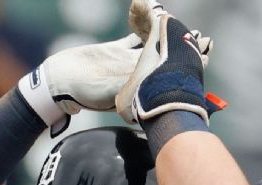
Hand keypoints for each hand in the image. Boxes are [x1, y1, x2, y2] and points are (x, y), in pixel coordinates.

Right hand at [19, 2, 209, 133]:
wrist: (57, 85)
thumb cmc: (80, 91)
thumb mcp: (110, 89)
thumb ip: (131, 79)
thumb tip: (153, 73)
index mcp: (137, 81)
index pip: (167, 68)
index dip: (185, 59)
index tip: (203, 49)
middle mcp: (135, 71)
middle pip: (165, 57)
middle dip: (183, 47)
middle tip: (203, 39)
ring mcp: (125, 61)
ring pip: (152, 45)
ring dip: (168, 35)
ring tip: (186, 28)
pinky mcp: (113, 51)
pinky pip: (132, 37)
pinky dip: (142, 26)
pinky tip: (152, 15)